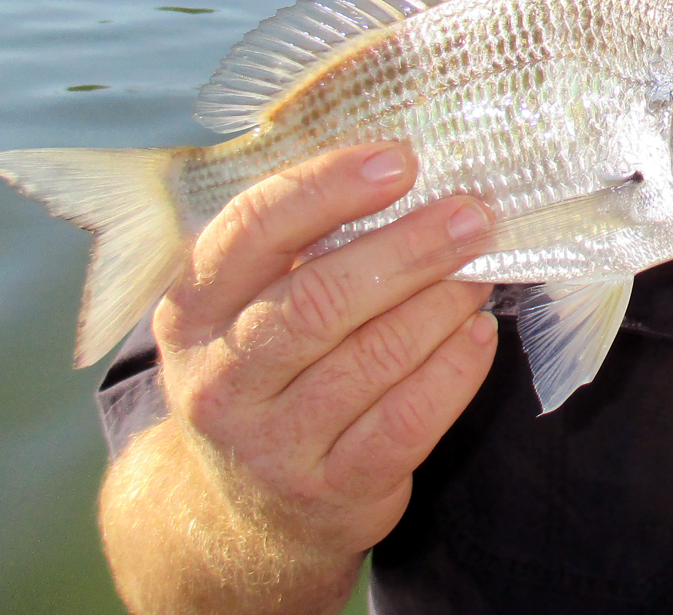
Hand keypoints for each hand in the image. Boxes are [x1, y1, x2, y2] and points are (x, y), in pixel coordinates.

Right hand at [150, 141, 498, 560]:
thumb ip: (301, 246)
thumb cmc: (266, 374)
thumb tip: (404, 170)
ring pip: (373, 358)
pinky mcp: (331, 491)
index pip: (252, 232)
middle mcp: (220, 381)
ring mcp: (272, 445)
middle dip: (408, 249)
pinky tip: (479, 333)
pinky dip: (454, 368)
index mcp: (192, 313)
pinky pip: (407, 420)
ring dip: (441, 303)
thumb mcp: (246, 309)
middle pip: (319, 300)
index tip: (401, 160)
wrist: (248, 512)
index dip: (328, 188)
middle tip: (471, 214)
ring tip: (481, 267)